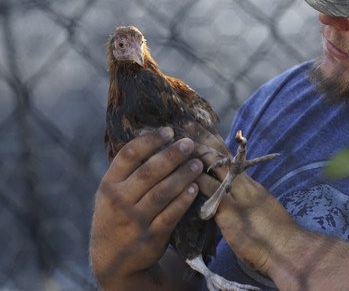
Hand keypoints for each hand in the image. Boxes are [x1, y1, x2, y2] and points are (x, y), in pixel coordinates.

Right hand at [89, 127, 202, 288]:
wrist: (113, 260)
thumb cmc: (117, 216)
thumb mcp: (112, 194)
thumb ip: (127, 171)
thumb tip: (156, 136)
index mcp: (108, 185)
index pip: (127, 155)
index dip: (150, 140)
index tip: (168, 131)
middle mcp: (119, 201)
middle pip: (149, 172)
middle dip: (172, 155)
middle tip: (189, 143)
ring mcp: (134, 220)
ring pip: (162, 192)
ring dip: (183, 175)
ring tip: (198, 163)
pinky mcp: (151, 237)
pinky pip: (171, 215)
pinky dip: (184, 200)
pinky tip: (196, 188)